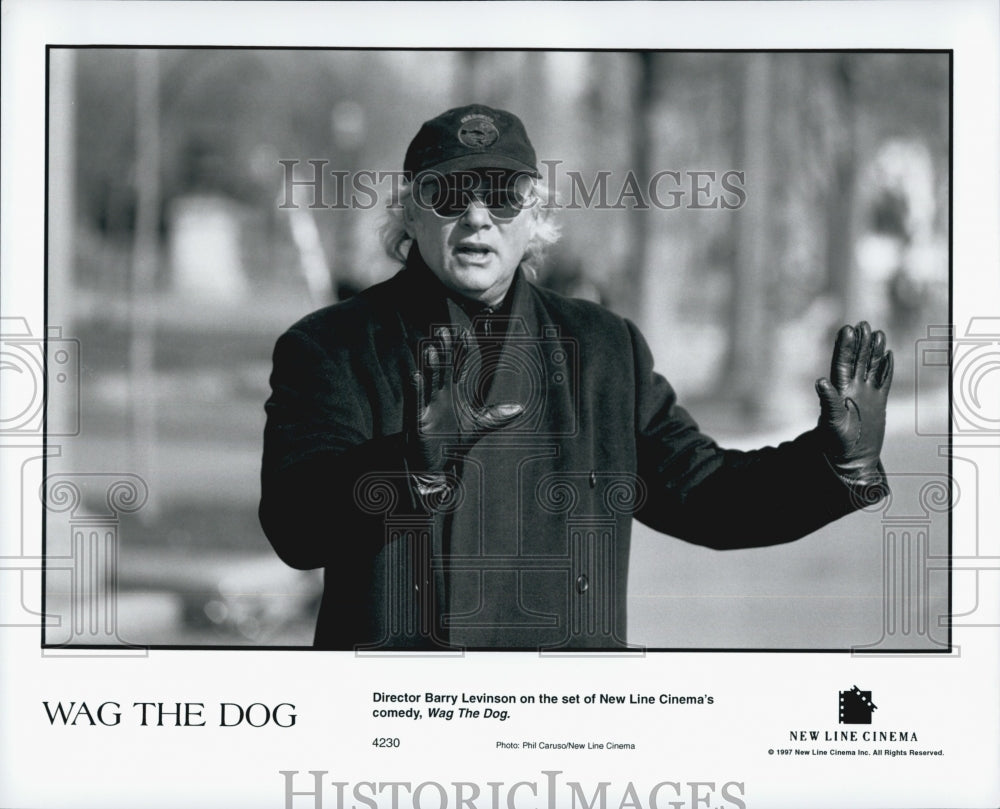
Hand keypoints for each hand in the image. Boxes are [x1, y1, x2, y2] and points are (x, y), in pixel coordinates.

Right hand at [411, 328, 522, 473]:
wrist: (433, 464)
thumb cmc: (451, 440)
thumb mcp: (477, 426)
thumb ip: (496, 416)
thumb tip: (520, 408)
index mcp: (452, 392)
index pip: (457, 366)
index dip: (461, 350)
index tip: (464, 333)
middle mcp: (439, 395)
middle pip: (443, 368)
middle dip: (444, 351)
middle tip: (444, 331)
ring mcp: (427, 406)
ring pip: (429, 382)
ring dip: (430, 367)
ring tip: (431, 350)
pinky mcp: (417, 420)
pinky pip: (415, 402)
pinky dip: (415, 390)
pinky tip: (415, 375)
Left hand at [815, 321, 893, 483]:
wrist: (852, 459)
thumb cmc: (836, 443)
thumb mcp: (831, 423)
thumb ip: (828, 402)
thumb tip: (820, 381)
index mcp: (840, 391)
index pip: (842, 363)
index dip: (845, 347)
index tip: (848, 329)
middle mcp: (852, 389)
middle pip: (857, 361)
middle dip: (860, 343)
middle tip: (863, 324)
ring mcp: (866, 394)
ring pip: (871, 367)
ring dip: (874, 351)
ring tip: (878, 333)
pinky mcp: (877, 402)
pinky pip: (883, 381)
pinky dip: (886, 368)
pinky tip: (888, 355)